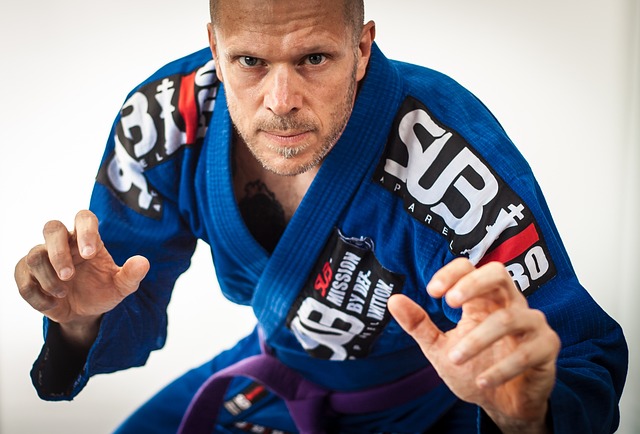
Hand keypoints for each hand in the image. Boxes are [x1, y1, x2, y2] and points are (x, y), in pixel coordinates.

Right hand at [15, 210, 149, 347]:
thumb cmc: (103, 291)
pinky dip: (37, 295)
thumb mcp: (121, 286)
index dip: (85, 230)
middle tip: (69, 276)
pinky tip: (52, 304)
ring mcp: (43, 256)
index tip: (90, 254)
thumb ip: (132, 274)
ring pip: (34, 255)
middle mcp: (64, 243)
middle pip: (51, 227)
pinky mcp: (27, 274)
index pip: (84, 218)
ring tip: (63, 294)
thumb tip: (143, 262)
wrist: (85, 313)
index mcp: (88, 239)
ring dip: (48, 277)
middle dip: (59, 253)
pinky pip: (24, 279)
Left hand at [388, 258, 558, 432]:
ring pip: (509, 318)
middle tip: (450, 303)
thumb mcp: (440, 347)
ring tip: (454, 358)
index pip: (470, 268)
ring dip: (478, 339)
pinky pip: (527, 352)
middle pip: (499, 273)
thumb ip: (419, 325)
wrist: (502, 404)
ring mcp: (531, 325)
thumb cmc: (474, 367)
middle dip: (473, 283)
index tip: (431, 291)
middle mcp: (509, 304)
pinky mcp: (546, 349)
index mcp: (483, 299)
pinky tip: (481, 381)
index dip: (452, 273)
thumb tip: (393, 300)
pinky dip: (501, 368)